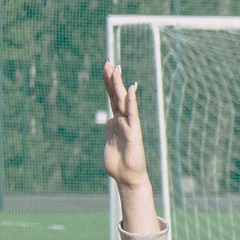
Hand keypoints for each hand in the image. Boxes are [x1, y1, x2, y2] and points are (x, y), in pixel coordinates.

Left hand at [101, 62, 150, 191]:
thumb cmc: (117, 164)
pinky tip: (131, 88)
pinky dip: (132, 101)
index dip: (108, 83)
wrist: (126, 178)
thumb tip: (109, 123)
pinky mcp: (134, 132)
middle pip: (116, 95)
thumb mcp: (108, 144)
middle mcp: (122, 120)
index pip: (111, 98)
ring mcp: (129, 125)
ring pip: (123, 101)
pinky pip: (132, 114)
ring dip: (119, 84)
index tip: (105, 68)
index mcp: (115, 121)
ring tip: (116, 69)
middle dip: (112, 78)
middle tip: (109, 62)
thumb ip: (109, 131)